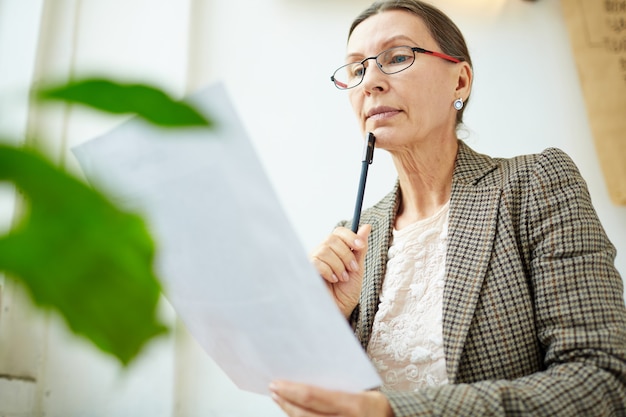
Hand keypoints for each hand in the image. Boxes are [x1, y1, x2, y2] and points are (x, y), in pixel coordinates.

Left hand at [269, 380, 392, 416]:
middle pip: (304, 415)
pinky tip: (293, 411)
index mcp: (353, 404)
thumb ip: (338, 383)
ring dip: (289, 412)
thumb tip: (310, 368)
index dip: (291, 391)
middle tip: (273, 389)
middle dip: (285, 402)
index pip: (313, 397)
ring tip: (279, 399)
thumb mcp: (362, 389)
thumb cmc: (376, 403)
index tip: (276, 383)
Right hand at [309, 225, 370, 317]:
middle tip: (352, 269)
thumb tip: (366, 227)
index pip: (338, 232)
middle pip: (332, 239)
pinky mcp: (307, 271)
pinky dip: (329, 271)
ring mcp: (313, 261)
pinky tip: (333, 280)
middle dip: (346, 254)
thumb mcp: (357, 269)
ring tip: (343, 278)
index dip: (350, 236)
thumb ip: (359, 249)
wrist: (339, 311)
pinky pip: (317, 262)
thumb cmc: (346, 293)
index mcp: (334, 250)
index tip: (360, 246)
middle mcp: (322, 253)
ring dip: (339, 265)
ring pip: (325, 250)